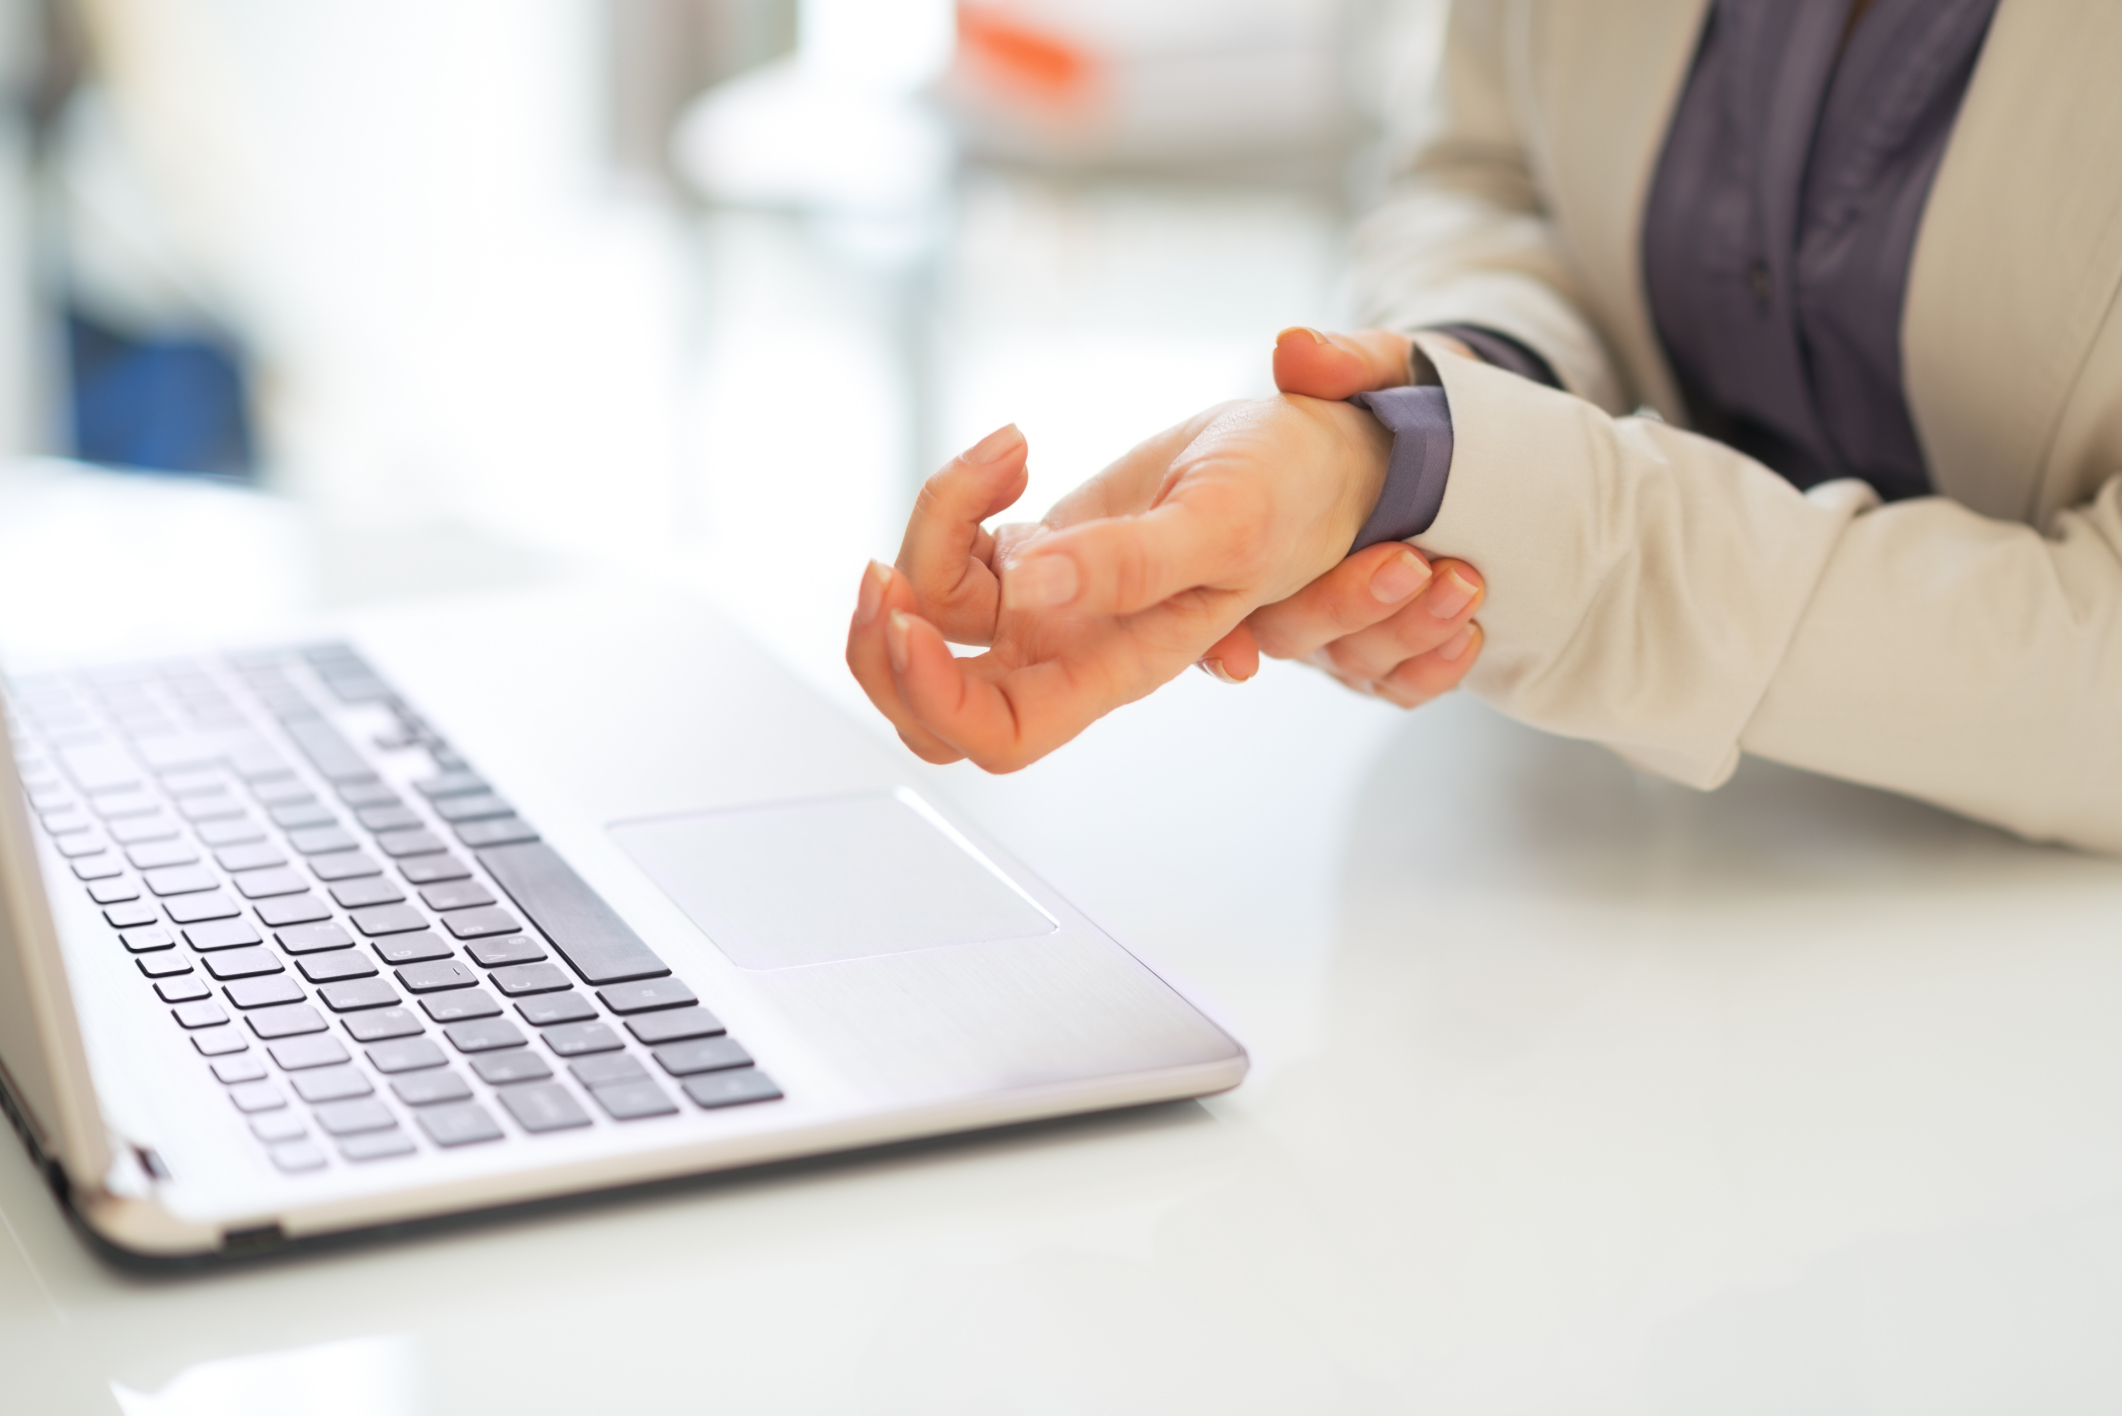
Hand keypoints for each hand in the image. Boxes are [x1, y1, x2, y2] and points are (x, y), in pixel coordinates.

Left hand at [846, 398, 1391, 769]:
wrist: (1314, 450)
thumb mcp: (1224, 524)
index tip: (912, 623)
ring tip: (1000, 458)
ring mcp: (1047, 600)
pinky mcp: (1039, 547)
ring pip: (930, 619)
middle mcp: (1070, 647)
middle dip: (883, 648)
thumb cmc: (1295, 498)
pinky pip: (954, 548)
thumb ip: (1131, 564)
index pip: (999, 735)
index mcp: (1114, 665)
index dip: (936, 701)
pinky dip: (956, 497)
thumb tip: (1027, 589)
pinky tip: (1013, 451)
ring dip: (924, 538)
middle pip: (933, 705)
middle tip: (887, 571)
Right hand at [1194, 326, 1487, 707]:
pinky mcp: (1385, 652)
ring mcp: (1330, 627)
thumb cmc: (1403, 400)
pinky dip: (1433, 667)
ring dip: (1408, 631)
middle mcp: (1275, 588)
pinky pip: (1399, 684)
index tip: (1239, 650)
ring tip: (1461, 583)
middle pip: (1287, 632)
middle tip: (1404, 564)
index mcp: (1242, 520)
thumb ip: (1341, 362)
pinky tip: (1468, 632)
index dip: (1213, 633)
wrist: (1466, 434)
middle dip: (1346, 609)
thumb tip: (1295, 351)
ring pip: (1351, 662)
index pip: (1205, 593)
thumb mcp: (1383, 366)